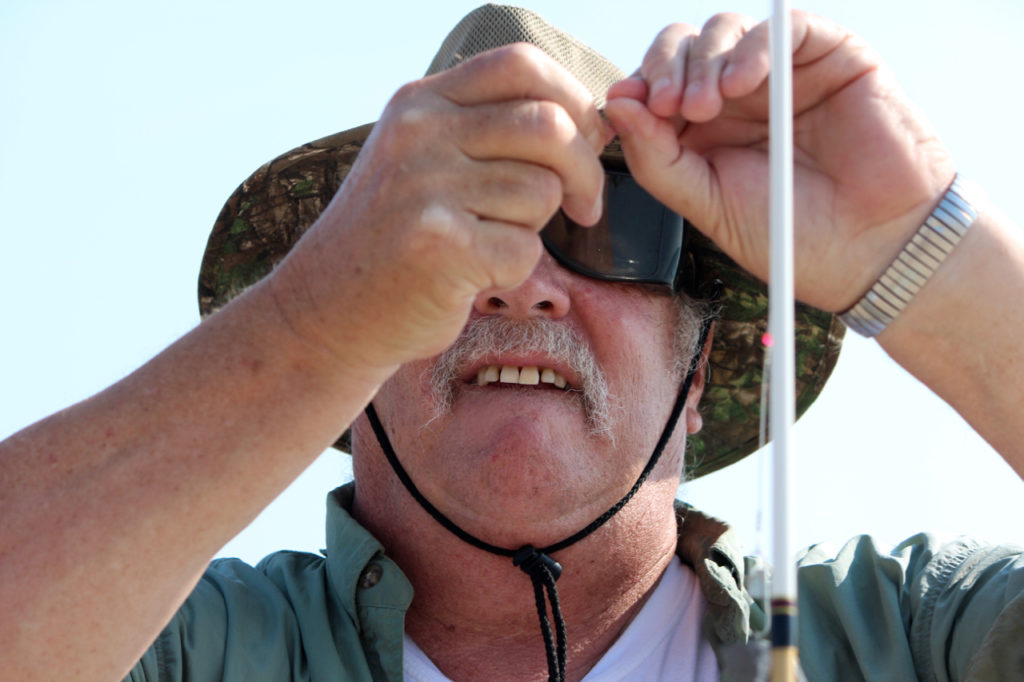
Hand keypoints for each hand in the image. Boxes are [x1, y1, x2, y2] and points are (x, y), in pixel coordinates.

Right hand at [267, 44, 609, 371]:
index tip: (587, 140)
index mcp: (420, 102)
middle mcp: (419, 134)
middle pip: (549, 126)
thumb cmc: (395, 238)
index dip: (573, 98)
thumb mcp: (423, 159)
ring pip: (542, 192)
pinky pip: (524, 249)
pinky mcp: (438, 245)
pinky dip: (513, 270)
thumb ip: (488, 130)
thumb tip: (591, 123)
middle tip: (584, 208)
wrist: (328, 309)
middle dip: (584, 172)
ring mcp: (424, 187)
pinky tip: (474, 276)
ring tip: (489, 244)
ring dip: (535, 229)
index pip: (520, 65)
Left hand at [604, 11, 954, 311]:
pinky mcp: (830, 55)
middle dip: (664, 68)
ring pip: (724, 31)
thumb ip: (657, 159)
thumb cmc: (793, 236)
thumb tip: (616, 104)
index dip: (639, 86)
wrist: (876, 251)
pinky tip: (743, 84)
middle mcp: (739, 97)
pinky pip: (785, 28)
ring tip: (706, 104)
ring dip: (704, 60)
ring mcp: (782, 74)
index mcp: (703, 131)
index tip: (626, 104)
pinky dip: (754, 47)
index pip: (656, 86)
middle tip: (668, 106)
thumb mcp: (708, 205)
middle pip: (684, 49)